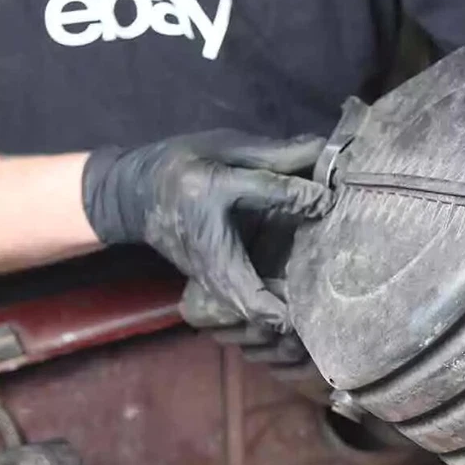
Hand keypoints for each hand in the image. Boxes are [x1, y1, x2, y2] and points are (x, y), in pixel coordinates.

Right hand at [82, 130, 330, 330]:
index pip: (263, 191)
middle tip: (317, 307)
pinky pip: (238, 307)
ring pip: (241, 307)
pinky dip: (264, 315)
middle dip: (280, 306)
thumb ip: (274, 155)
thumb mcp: (225, 147)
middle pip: (244, 286)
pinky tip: (294, 312)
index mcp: (207, 189)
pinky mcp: (205, 284)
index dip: (300, 195)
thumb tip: (323, 153)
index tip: (329, 200)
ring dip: (275, 317)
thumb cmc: (183, 164)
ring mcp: (202, 269)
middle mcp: (204, 238)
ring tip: (310, 317)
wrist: (136, 193)